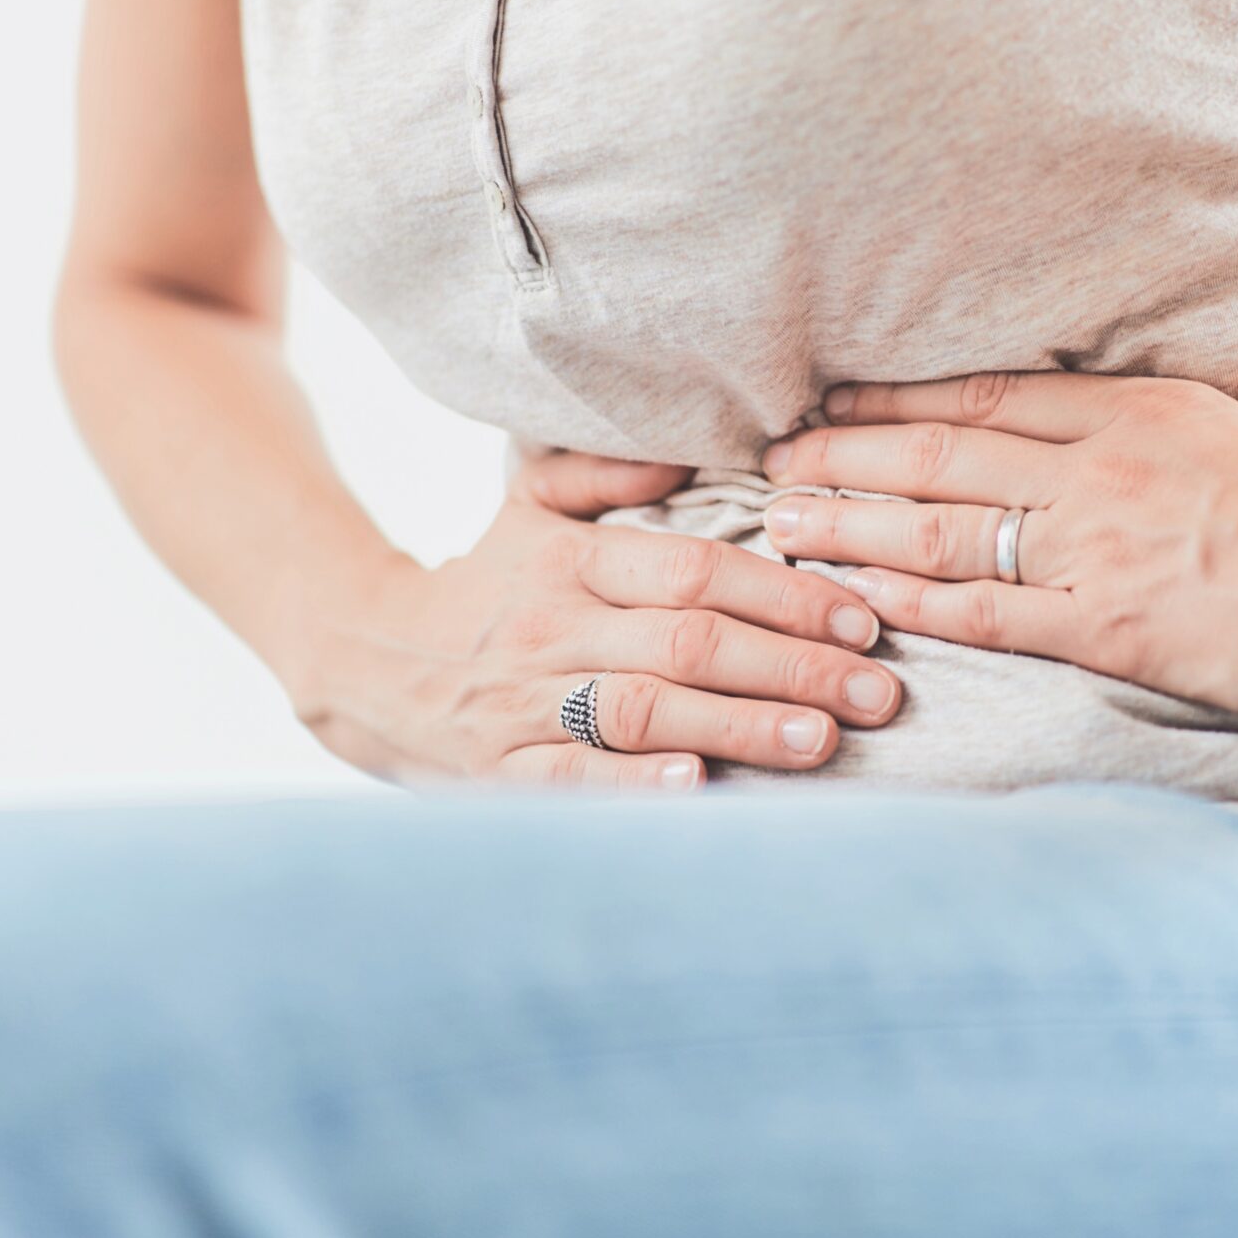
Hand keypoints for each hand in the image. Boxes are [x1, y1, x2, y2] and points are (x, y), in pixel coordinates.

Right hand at [283, 449, 902, 787]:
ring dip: (740, 725)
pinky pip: (571, 777)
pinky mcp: (499, 767)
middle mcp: (552, 625)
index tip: (864, 617)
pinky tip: (698, 790)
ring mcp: (522, 701)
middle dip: (793, 665)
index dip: (786, 592)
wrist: (357, 654)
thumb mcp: (532, 505)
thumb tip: (694, 447)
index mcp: (574, 558)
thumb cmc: (484, 581)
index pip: (696, 569)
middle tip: (880, 689)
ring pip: (644, 708)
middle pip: (688, 640)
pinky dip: (635, 785)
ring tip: (824, 739)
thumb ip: (610, 470)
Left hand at [758, 372, 1237, 729]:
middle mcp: (1103, 467)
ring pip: (942, 527)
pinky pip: (987, 612)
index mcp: (1145, 409)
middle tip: (772, 458)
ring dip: (853, 524)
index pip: (990, 395)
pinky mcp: (1111, 624)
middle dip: (847, 456)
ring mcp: (1101, 546)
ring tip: (781, 520)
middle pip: (941, 453)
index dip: (899, 399)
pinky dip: (912, 603)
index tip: (838, 400)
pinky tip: (856, 601)